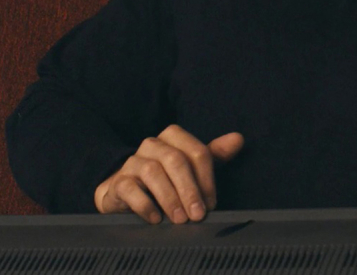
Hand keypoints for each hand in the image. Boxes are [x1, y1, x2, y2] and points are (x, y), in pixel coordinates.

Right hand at [94, 125, 244, 223]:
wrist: (126, 192)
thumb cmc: (166, 178)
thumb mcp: (192, 166)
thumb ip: (215, 153)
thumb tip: (238, 139)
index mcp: (173, 137)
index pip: (197, 151)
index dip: (207, 178)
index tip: (212, 202)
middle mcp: (152, 145)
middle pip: (176, 161)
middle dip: (190, 190)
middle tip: (198, 214)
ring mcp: (132, 162)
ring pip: (153, 172)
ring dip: (170, 198)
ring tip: (180, 219)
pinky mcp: (118, 181)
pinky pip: (130, 189)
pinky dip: (145, 205)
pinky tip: (156, 218)